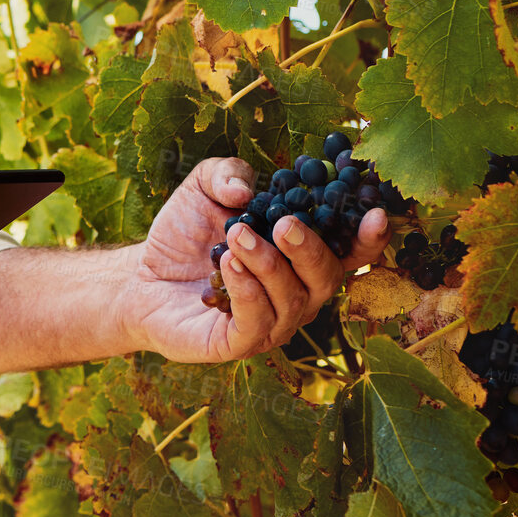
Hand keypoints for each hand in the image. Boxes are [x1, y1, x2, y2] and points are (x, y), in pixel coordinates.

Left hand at [122, 157, 389, 361]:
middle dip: (310, 249)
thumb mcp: (204, 188)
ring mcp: (273, 323)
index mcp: (301, 256)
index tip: (375, 213)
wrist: (143, 274)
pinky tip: (228, 264)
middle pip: (327, 278)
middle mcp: (297, 293)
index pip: (348, 251)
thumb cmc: (186, 232)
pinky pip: (257, 322)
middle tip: (285, 225)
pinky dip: (247, 290)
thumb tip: (245, 189)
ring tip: (239, 236)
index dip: (368, 237)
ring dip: (269, 265)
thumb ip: (227, 173)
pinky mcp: (240, 343)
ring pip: (292, 299)